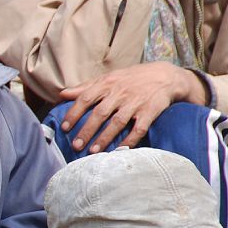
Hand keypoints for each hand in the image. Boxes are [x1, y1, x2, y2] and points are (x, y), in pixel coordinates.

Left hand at [59, 63, 207, 152]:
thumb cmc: (131, 79)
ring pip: (117, 122)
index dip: (74, 113)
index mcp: (107, 84)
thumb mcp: (108, 78)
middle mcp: (120, 93)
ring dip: (104, 138)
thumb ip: (85, 87)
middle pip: (100, 113)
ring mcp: (135, 103)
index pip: (86, 98)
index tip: (65, 127)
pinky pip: (139, 129)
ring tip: (93, 151)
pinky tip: (120, 150)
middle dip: (87, 130)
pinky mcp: (150, 112)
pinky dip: (130, 140)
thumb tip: (62, 94)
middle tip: (76, 145)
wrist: (165, 75)